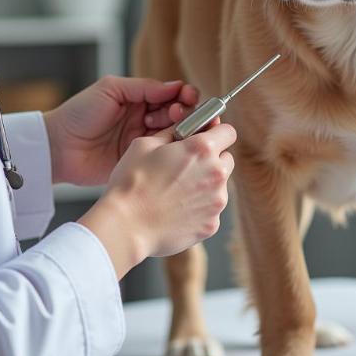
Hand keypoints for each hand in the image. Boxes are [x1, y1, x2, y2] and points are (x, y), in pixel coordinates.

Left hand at [43, 76, 199, 185]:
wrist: (58, 146)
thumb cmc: (79, 113)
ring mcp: (144, 140)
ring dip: (181, 130)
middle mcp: (144, 118)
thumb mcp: (110, 89)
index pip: (171, 93)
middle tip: (179, 114)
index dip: (184, 94)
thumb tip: (175, 86)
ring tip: (175, 129)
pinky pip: (164, 154)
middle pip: (178, 113)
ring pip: (175, 133)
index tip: (188, 96)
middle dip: (185, 112)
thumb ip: (143, 87)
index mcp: (138, 98)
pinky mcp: (140, 160)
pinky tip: (173, 147)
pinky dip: (173, 150)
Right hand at [78, 122, 236, 277]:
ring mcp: (216, 201)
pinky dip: (199, 207)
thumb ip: (171, 133)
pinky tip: (176, 208)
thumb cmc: (131, 183)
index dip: (216, 132)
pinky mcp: (212, 224)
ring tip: (177, 190)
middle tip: (187, 164)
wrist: (126, 226)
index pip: (228, 132)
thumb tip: (183, 129)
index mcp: (201, 149)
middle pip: (227, 158)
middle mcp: (215, 173)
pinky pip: (212, 209)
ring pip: (220, 185)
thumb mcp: (145, 144)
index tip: (206, 137)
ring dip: (206, 183)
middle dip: (212, 158)